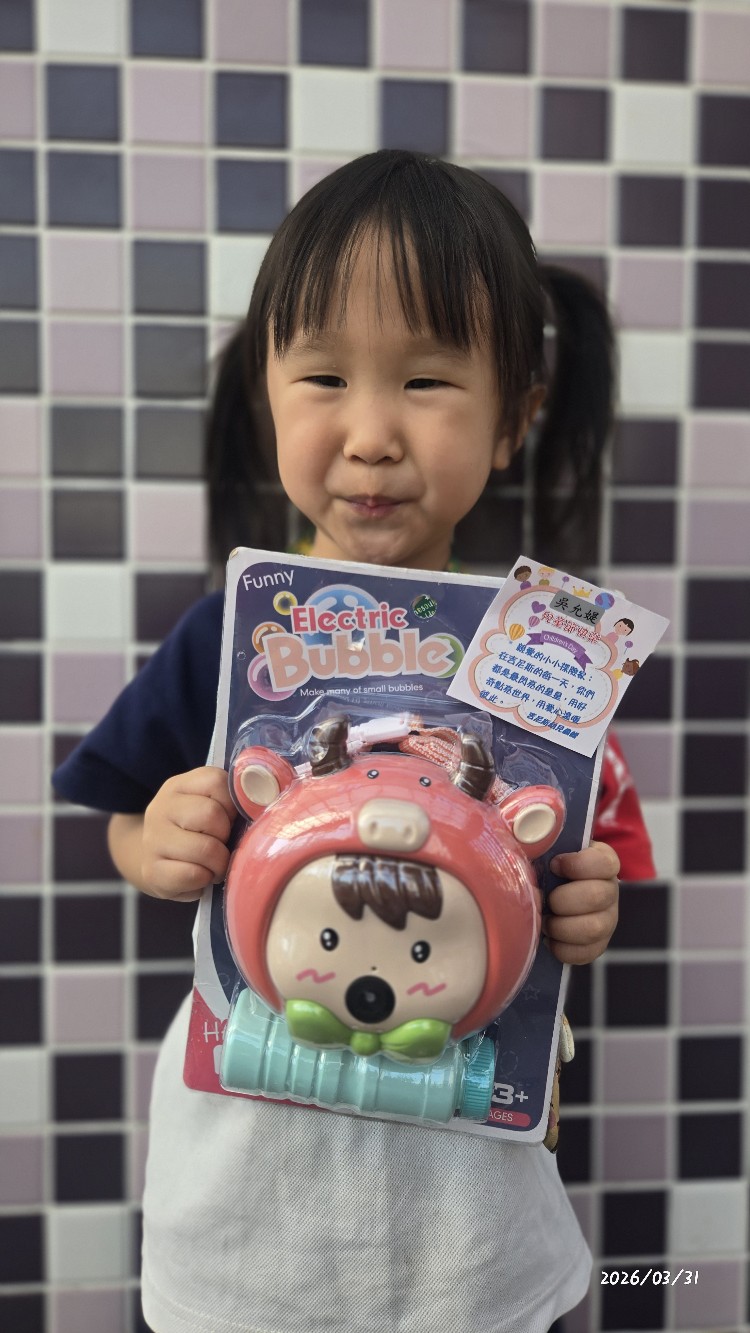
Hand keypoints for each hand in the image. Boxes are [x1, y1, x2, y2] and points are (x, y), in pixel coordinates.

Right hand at [140, 766, 236, 900]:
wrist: (156, 861)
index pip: (216, 782)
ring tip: (214, 864)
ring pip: (205, 848)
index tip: (229, 819)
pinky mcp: (152, 871)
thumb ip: (232, 799)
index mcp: (178, 786)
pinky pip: (193, 875)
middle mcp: (161, 808)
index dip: (232, 804)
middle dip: (226, 835)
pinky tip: (200, 877)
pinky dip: (204, 880)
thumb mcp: (208, 806)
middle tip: (222, 845)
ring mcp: (153, 839)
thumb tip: (268, 796)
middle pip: (211, 814)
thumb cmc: (194, 833)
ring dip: (219, 863)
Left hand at [543, 840, 618, 964]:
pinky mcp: (597, 944)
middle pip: (599, 896)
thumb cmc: (538, 863)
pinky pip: (588, 953)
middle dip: (563, 900)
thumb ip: (531, 831)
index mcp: (600, 860)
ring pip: (595, 928)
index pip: (605, 862)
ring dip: (562, 926)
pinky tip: (549, 939)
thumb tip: (525, 826)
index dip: (578, 865)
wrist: (539, 891)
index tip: (554, 866)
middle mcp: (609, 890)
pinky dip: (563, 949)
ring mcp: (607, 919)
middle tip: (543, 898)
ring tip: (544, 921)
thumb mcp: (535, 842)